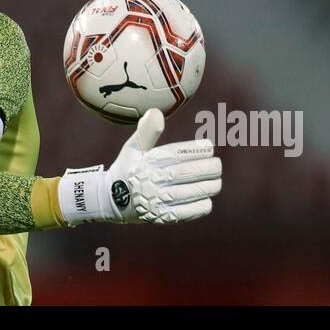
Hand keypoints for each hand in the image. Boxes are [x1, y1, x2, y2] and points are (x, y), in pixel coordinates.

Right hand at [57, 109, 220, 224]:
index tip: (209, 147)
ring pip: (187, 193)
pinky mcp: (160, 217)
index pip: (174, 154)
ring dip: (206, 187)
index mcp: (145, 162)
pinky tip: (207, 200)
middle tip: (218, 165)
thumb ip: (147, 131)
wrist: (112, 201)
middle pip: (184, 174)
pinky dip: (199, 207)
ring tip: (217, 182)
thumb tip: (156, 112)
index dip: (194, 150)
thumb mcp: (133, 149)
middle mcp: (150, 181)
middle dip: (205, 169)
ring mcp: (155, 201)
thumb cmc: (128, 169)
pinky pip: (184, 213)